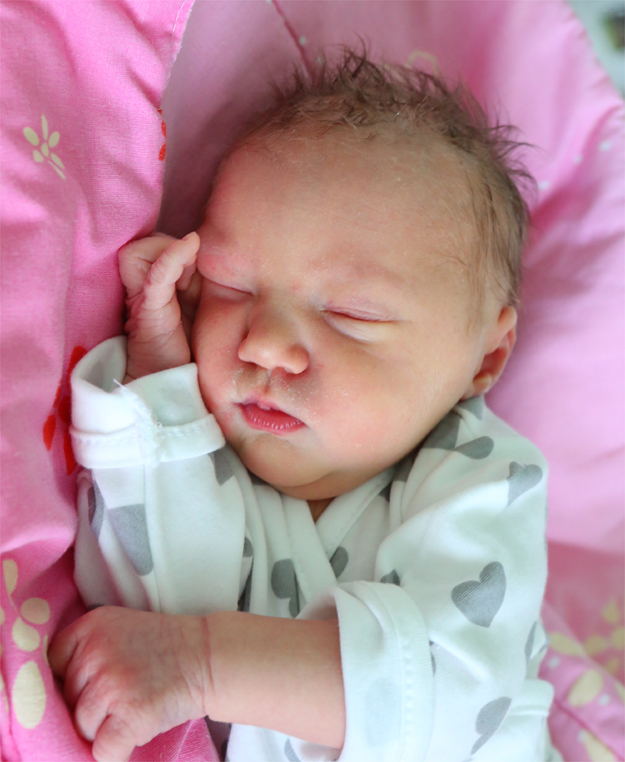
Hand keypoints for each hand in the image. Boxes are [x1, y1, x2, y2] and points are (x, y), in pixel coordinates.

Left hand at [49, 607, 212, 761]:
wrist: (208, 657)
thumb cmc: (164, 646)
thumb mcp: (119, 628)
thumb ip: (86, 649)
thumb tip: (52, 693)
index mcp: (90, 627)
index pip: (51, 665)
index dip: (70, 679)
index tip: (91, 682)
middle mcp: (95, 653)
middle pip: (68, 700)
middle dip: (91, 705)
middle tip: (124, 691)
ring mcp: (111, 685)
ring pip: (82, 728)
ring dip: (105, 727)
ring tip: (134, 706)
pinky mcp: (129, 716)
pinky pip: (102, 752)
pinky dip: (117, 751)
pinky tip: (134, 731)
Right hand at [119, 232, 201, 381]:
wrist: (172, 388)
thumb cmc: (188, 353)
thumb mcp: (196, 312)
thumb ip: (195, 287)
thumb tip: (207, 257)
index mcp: (153, 289)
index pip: (151, 246)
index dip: (173, 249)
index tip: (194, 271)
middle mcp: (142, 290)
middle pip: (143, 244)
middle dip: (169, 248)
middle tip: (190, 275)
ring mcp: (143, 298)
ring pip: (138, 251)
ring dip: (168, 254)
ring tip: (186, 282)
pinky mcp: (148, 310)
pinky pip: (155, 274)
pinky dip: (171, 257)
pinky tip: (190, 246)